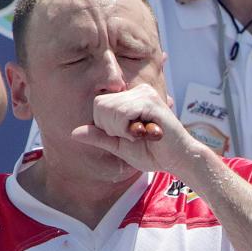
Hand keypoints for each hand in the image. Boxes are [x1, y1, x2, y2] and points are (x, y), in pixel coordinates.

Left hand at [71, 85, 198, 175]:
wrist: (178, 160)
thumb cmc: (152, 153)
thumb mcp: (119, 146)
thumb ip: (99, 137)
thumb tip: (73, 133)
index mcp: (129, 98)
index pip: (98, 105)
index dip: (106, 126)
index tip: (127, 136)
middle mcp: (136, 90)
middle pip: (101, 104)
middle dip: (112, 128)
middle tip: (134, 136)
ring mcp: (144, 93)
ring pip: (110, 109)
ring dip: (121, 130)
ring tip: (141, 135)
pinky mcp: (150, 101)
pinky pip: (123, 112)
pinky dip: (128, 128)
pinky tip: (145, 133)